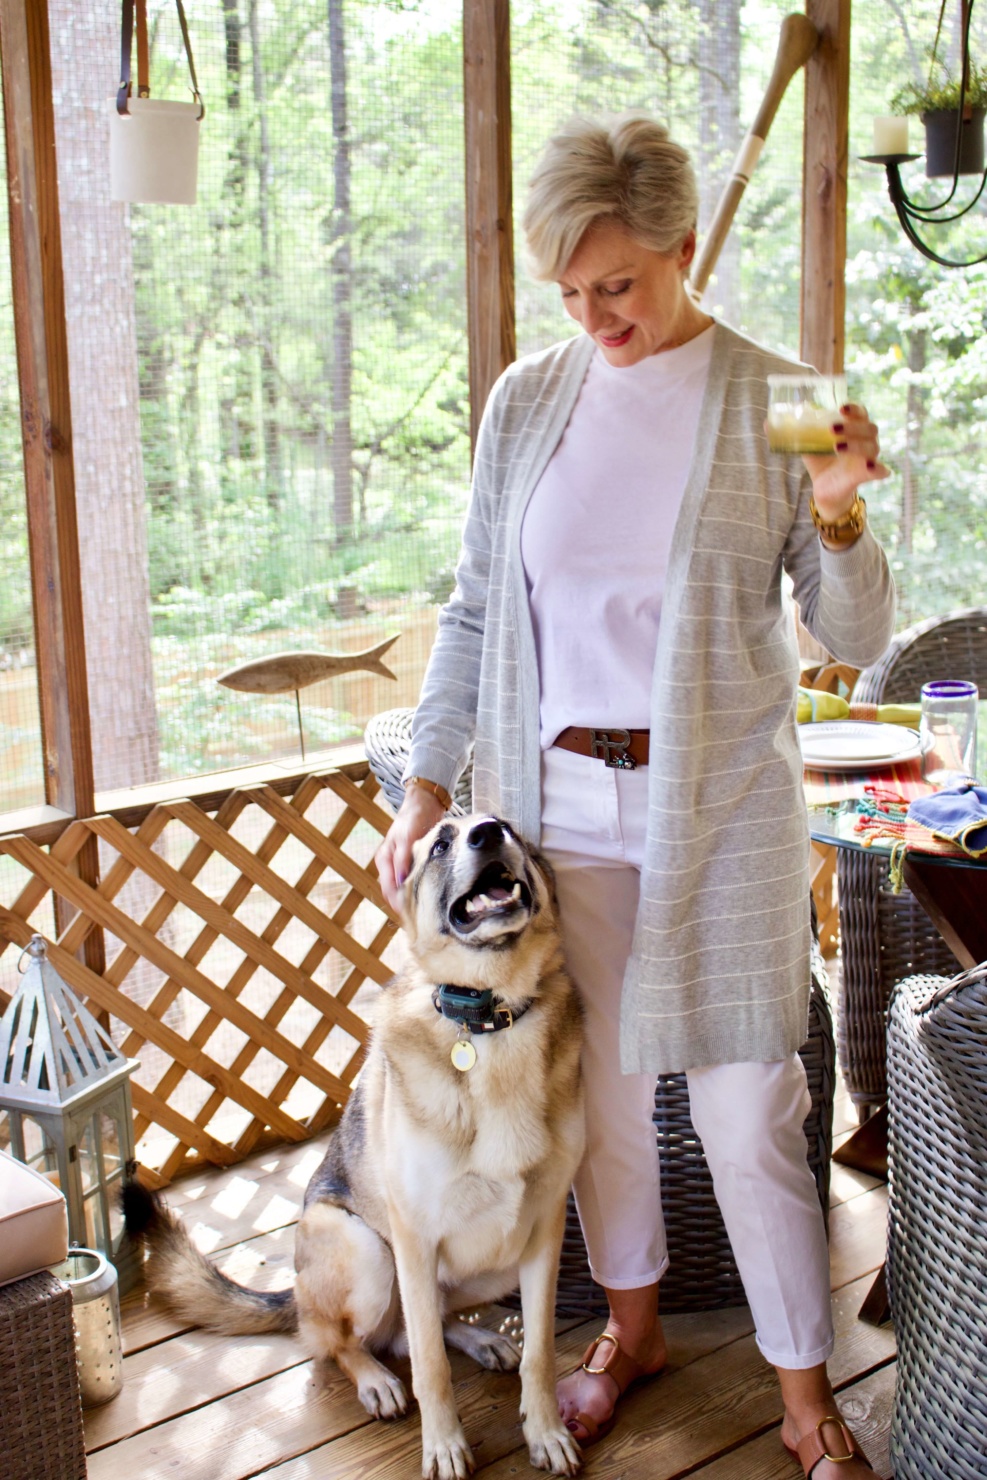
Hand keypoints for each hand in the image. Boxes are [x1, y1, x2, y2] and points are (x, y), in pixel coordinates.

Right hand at [375, 786, 445, 914]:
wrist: (423, 804)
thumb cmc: (412, 819)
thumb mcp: (405, 839)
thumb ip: (402, 860)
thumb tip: (401, 883)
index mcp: (384, 860)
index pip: (388, 889)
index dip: (398, 904)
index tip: (411, 916)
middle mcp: (390, 865)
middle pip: (394, 892)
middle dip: (404, 906)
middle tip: (420, 920)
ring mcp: (401, 865)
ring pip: (403, 889)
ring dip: (412, 900)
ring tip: (425, 913)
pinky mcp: (412, 863)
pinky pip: (413, 882)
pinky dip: (418, 891)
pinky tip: (428, 898)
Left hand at [802, 402, 889, 520]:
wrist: (825, 490)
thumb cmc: (822, 462)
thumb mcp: (807, 447)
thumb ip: (794, 433)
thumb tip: (767, 422)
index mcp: (854, 429)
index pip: (861, 413)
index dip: (854, 408)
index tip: (840, 407)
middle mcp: (865, 441)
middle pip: (869, 428)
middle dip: (852, 427)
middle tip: (832, 429)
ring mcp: (868, 458)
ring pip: (872, 446)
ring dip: (856, 444)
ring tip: (837, 446)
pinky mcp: (867, 475)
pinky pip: (880, 470)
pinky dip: (878, 468)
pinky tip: (871, 467)